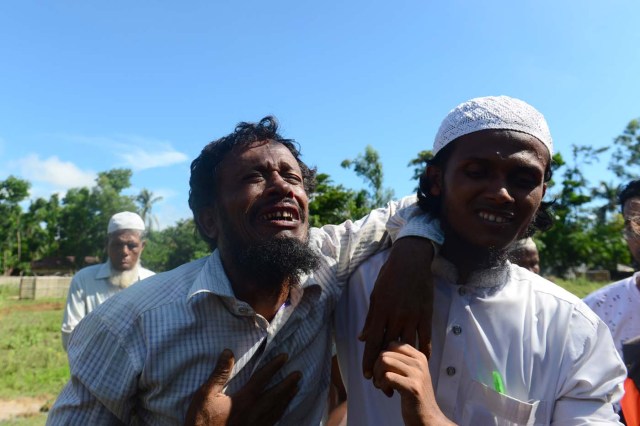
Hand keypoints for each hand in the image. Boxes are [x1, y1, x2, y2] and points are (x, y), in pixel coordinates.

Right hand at [185, 349, 301, 425]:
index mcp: (244, 400)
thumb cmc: (202, 421)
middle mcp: (254, 412)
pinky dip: (279, 413)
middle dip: (287, 383)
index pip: (262, 379)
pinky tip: (282, 411)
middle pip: (275, 395)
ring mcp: (256, 425)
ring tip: (295, 389)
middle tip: (298, 374)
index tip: (285, 357)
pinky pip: (272, 422)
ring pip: (276, 409)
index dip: (274, 366)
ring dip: (286, 398)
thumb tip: (228, 352)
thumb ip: (219, 374)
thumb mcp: (205, 395)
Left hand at [360, 237, 434, 378]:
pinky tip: (422, 361)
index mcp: (381, 311)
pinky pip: (425, 338)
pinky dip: (424, 350)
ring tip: (400, 375)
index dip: (369, 360)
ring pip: (406, 346)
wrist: (410, 261)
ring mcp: (412, 316)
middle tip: (380, 382)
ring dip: (402, 363)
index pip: (373, 342)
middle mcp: (396, 316)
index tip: (366, 375)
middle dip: (383, 366)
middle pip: (388, 348)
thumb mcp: (376, 295)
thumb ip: (371, 318)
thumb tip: (363, 338)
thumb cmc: (389, 276)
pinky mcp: (426, 315)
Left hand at [373, 342, 451, 425]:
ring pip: (384, 361)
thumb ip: (399, 360)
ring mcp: (417, 374)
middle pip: (385, 353)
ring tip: (384, 387)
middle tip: (381, 382)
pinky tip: (389, 394)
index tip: (384, 371)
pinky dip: (383, 386)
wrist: (428, 418)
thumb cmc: (414, 396)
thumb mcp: (410, 373)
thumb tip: (378, 352)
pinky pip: (387, 377)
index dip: (382, 357)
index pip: (392, 344)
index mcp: (419, 356)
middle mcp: (419, 362)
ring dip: (378, 376)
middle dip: (376, 368)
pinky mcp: (412, 387)